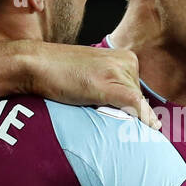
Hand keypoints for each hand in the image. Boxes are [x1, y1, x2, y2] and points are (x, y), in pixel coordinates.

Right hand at [24, 43, 160, 129]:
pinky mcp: (108, 84)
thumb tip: (132, 113)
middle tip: (103, 118)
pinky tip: (150, 128)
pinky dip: (143, 118)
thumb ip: (111, 88)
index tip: (137, 127)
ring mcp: (117, 71)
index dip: (134, 111)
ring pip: (137, 104)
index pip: (138, 91)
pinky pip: (134, 104)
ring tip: (97, 114)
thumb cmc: (59, 74)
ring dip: (126, 118)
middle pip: (139, 98)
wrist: (35, 64)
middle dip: (127, 113)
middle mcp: (126, 61)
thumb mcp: (93, 77)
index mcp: (125, 57)